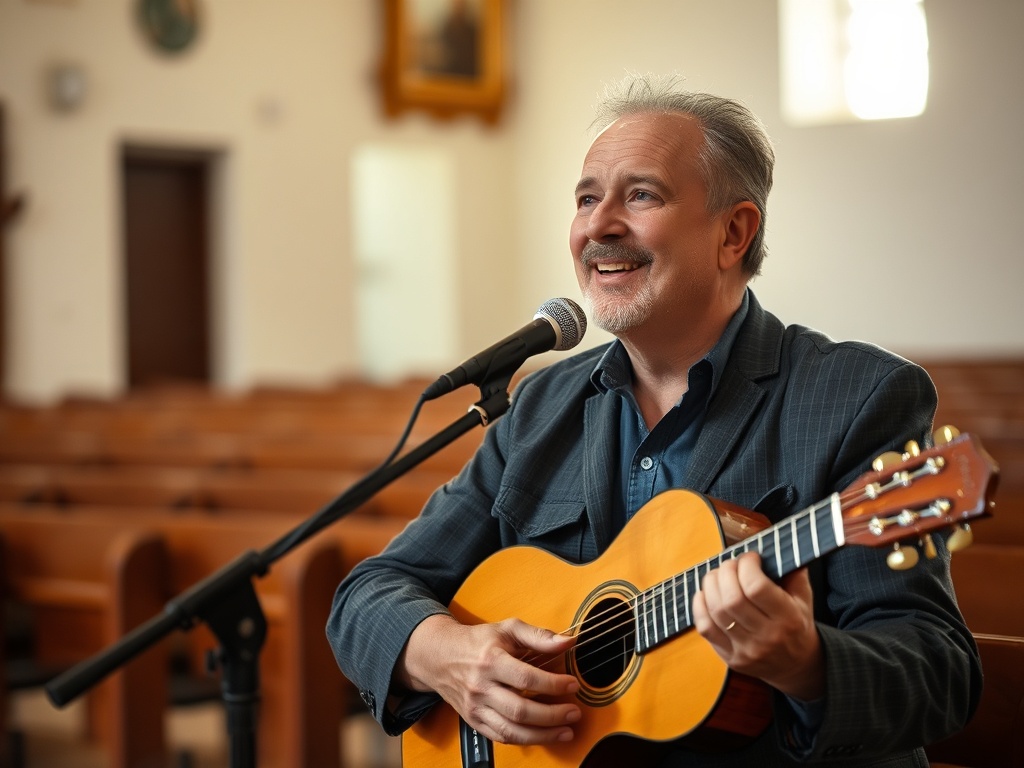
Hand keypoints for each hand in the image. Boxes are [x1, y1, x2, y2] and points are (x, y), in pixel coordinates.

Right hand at [397, 614, 581, 744]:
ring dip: (543, 735)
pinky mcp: (474, 721)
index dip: (553, 684)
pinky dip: (525, 740)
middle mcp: (481, 687)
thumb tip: (568, 641)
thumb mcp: (508, 629)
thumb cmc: (478, 642)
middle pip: (520, 710)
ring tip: (566, 731)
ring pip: (511, 731)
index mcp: (490, 660)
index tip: (573, 684)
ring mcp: (476, 707)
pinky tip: (543, 735)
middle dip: (552, 715)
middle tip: (574, 712)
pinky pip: (501, 737)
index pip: (526, 678)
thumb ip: (539, 635)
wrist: (440, 657)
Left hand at [692, 552, 824, 700]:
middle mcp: (766, 637)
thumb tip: (780, 543)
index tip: (750, 558)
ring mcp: (745, 650)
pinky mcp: (729, 657)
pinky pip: (704, 628)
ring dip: (710, 585)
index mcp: (788, 619)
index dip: (747, 565)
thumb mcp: (805, 598)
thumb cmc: (797, 625)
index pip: (756, 587)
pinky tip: (706, 593)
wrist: (796, 667)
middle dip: (726, 572)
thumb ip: (794, 572)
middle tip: (731, 564)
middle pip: (732, 598)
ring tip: (718, 575)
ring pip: (715, 611)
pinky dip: (699, 605)